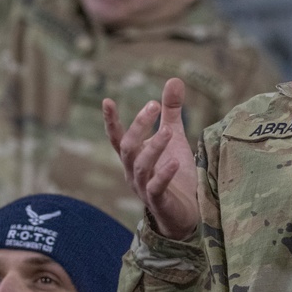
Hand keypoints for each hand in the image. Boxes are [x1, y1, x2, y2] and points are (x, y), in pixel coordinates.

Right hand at [103, 78, 200, 239]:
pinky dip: (164, 174)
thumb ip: (171, 111)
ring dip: (153, 147)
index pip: (117, 137)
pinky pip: (157, 187)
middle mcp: (133, 171)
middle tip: (153, 105)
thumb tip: (174, 79)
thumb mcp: (174, 137)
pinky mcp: (159, 201)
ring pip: (140, 166)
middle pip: (127, 147)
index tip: (106, 100)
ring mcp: (144, 187)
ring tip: (167, 131)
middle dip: (137, 126)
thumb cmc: (175, 172)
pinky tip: (174, 163)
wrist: (185, 212)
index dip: (111, 120)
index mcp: (133, 156)